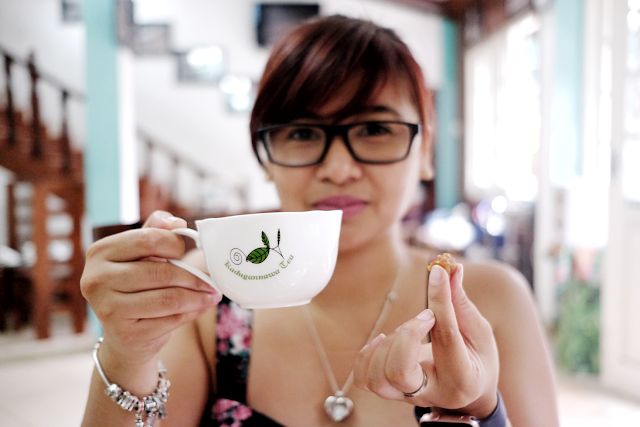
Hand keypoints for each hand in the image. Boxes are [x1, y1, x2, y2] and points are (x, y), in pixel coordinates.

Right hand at [81, 211, 220, 365]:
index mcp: (100, 252)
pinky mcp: (126, 334)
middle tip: (211, 278)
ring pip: (169, 298)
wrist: (124, 334)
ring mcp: (108, 309)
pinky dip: (193, 311)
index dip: (174, 244)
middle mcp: (97, 280)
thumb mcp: (139, 255)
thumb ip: (156, 232)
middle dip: (193, 275)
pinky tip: (202, 306)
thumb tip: (176, 222)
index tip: (185, 251)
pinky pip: (171, 319)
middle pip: (161, 272)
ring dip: (198, 295)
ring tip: (212, 293)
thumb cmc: (135, 286)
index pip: (148, 240)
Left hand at [353, 264, 499, 418]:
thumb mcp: (479, 331)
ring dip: (387, 346)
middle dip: (406, 334)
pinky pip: (363, 379)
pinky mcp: (392, 392)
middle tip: (426, 317)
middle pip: (399, 371)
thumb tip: (449, 268)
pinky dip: (367, 355)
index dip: (439, 299)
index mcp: (462, 377)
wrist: (471, 393)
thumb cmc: (477, 358)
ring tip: (406, 332)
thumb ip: (459, 302)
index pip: (445, 337)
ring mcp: (408, 397)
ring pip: (377, 378)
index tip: (436, 272)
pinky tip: (383, 340)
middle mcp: (433, 393)